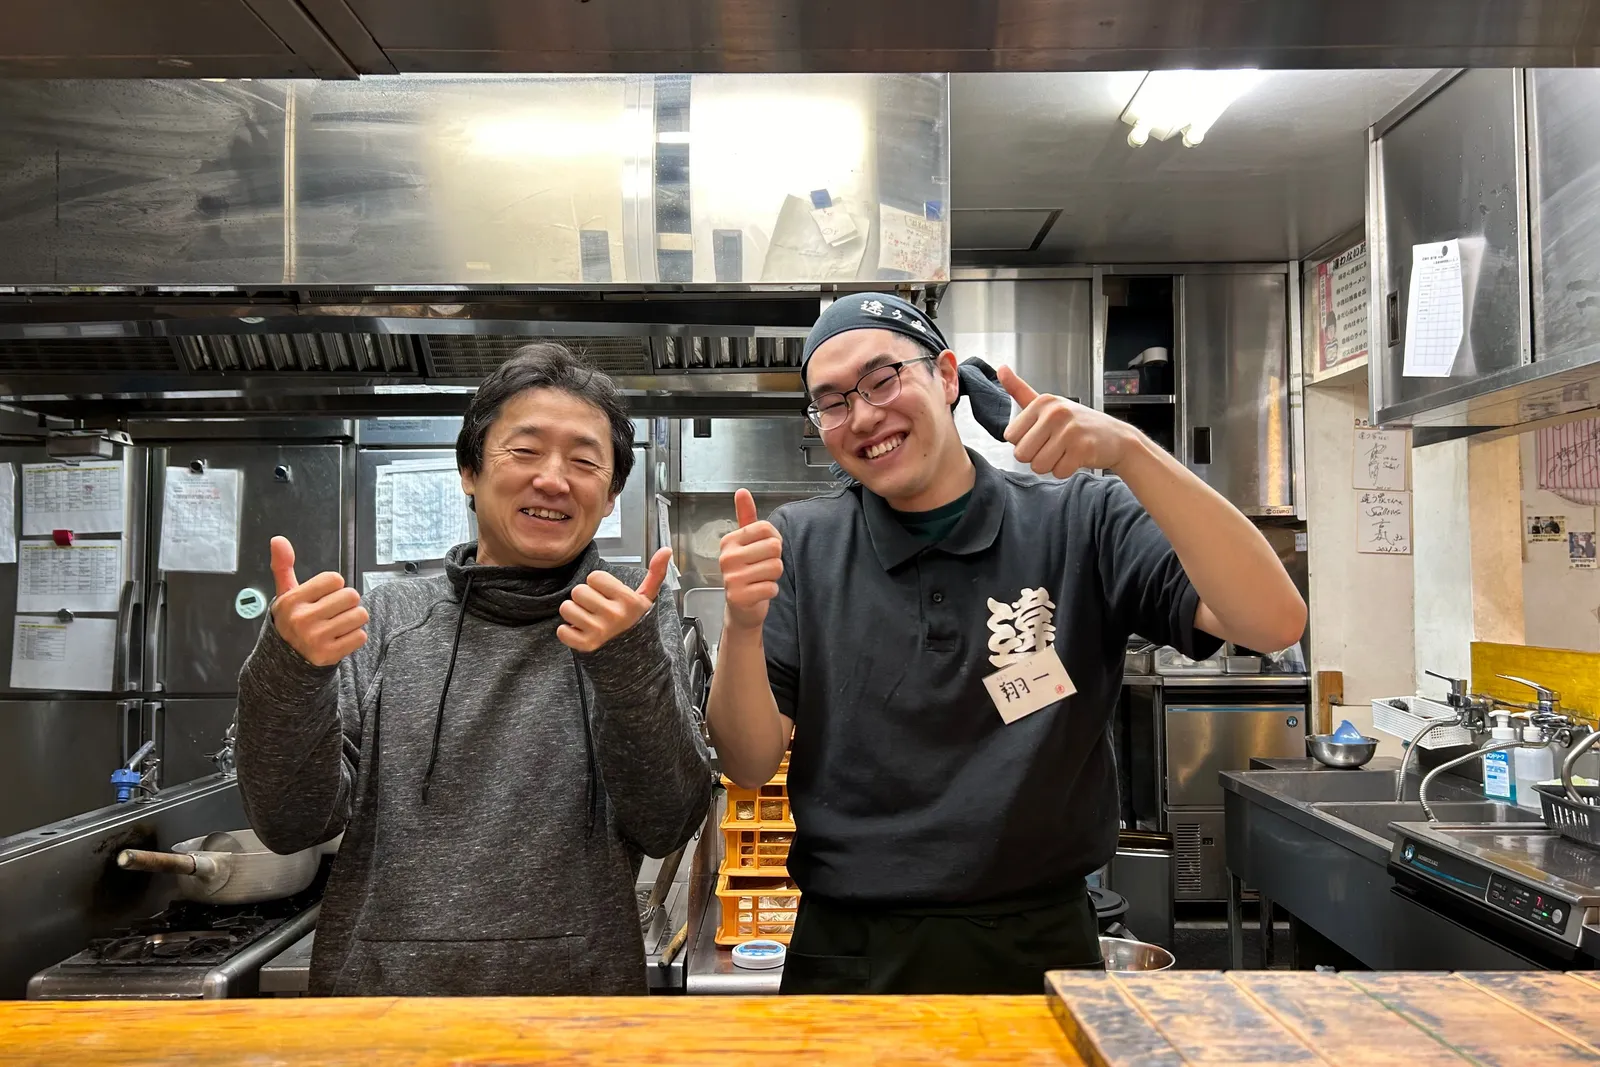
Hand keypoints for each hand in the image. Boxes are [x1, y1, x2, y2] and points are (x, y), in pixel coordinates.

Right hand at [269, 536, 368, 666]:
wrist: (284, 660)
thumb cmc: (291, 621)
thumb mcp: (285, 594)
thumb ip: (283, 566)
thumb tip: (278, 539)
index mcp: (292, 601)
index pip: (335, 579)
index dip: (334, 586)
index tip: (324, 596)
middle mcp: (302, 619)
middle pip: (351, 596)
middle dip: (347, 602)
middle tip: (333, 611)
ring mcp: (316, 639)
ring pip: (360, 615)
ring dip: (353, 619)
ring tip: (337, 624)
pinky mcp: (329, 655)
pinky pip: (360, 636)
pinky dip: (354, 636)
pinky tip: (339, 638)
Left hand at [557, 547, 671, 652]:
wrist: (634, 654)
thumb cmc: (635, 620)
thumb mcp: (646, 597)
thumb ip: (655, 572)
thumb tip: (666, 550)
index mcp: (627, 600)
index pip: (594, 577)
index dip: (598, 583)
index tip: (606, 594)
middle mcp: (613, 616)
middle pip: (578, 591)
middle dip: (584, 597)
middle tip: (596, 606)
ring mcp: (599, 632)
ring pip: (567, 608)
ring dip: (574, 612)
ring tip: (588, 617)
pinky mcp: (586, 646)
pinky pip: (562, 631)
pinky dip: (568, 631)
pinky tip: (581, 631)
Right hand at [719, 489, 782, 631]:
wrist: (740, 609)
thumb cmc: (746, 573)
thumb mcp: (746, 543)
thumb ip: (746, 517)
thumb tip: (742, 491)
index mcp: (729, 541)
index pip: (767, 529)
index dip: (774, 541)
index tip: (763, 552)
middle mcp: (727, 557)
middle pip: (774, 547)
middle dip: (775, 559)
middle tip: (762, 569)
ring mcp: (731, 578)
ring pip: (776, 567)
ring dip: (774, 576)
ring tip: (760, 580)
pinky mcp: (739, 596)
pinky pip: (772, 587)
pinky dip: (772, 591)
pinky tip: (760, 592)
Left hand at [999, 365, 1139, 476]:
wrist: (1117, 438)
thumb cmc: (1078, 423)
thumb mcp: (1049, 405)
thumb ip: (1021, 391)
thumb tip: (1001, 368)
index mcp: (1043, 402)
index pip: (1010, 436)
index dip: (1024, 442)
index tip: (1042, 435)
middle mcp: (1055, 413)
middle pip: (1021, 453)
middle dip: (1035, 457)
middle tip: (1054, 447)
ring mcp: (1070, 430)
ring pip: (1038, 466)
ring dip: (1050, 465)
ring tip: (1065, 452)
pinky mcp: (1082, 448)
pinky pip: (1058, 472)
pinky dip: (1065, 471)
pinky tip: (1076, 458)